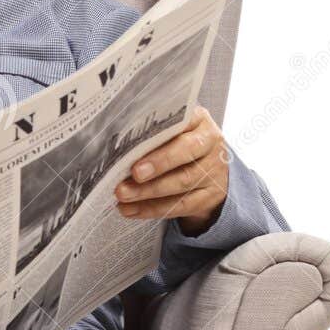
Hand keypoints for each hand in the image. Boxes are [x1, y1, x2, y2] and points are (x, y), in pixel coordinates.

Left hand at [113, 105, 228, 235]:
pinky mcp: (209, 196)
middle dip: (158, 164)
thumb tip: (115, 145)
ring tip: (123, 194)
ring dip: (149, 191)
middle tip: (134, 174)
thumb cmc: (178, 144)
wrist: (208, 170)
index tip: (136, 146)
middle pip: (187, 152)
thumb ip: (150, 133)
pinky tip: (131, 210)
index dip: (161, 133)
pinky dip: (152, 209)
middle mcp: (210, 143)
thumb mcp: (171, 132)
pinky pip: (181, 205)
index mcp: (199, 120)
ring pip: (182, 182)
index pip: (183, 122)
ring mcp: (213, 171)